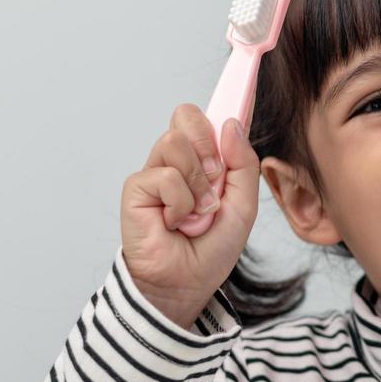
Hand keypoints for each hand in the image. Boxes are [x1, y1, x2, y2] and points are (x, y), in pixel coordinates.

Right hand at [120, 104, 260, 329]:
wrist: (187, 283)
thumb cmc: (211, 248)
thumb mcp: (243, 205)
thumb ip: (243, 165)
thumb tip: (229, 124)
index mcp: (202, 160)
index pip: (207, 119)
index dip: (220, 112)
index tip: (239, 98)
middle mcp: (176, 161)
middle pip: (187, 115)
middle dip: (208, 144)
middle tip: (215, 179)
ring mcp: (155, 172)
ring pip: (176, 143)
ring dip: (198, 183)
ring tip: (197, 212)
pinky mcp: (136, 188)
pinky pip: (165, 176)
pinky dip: (180, 203)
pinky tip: (175, 222)